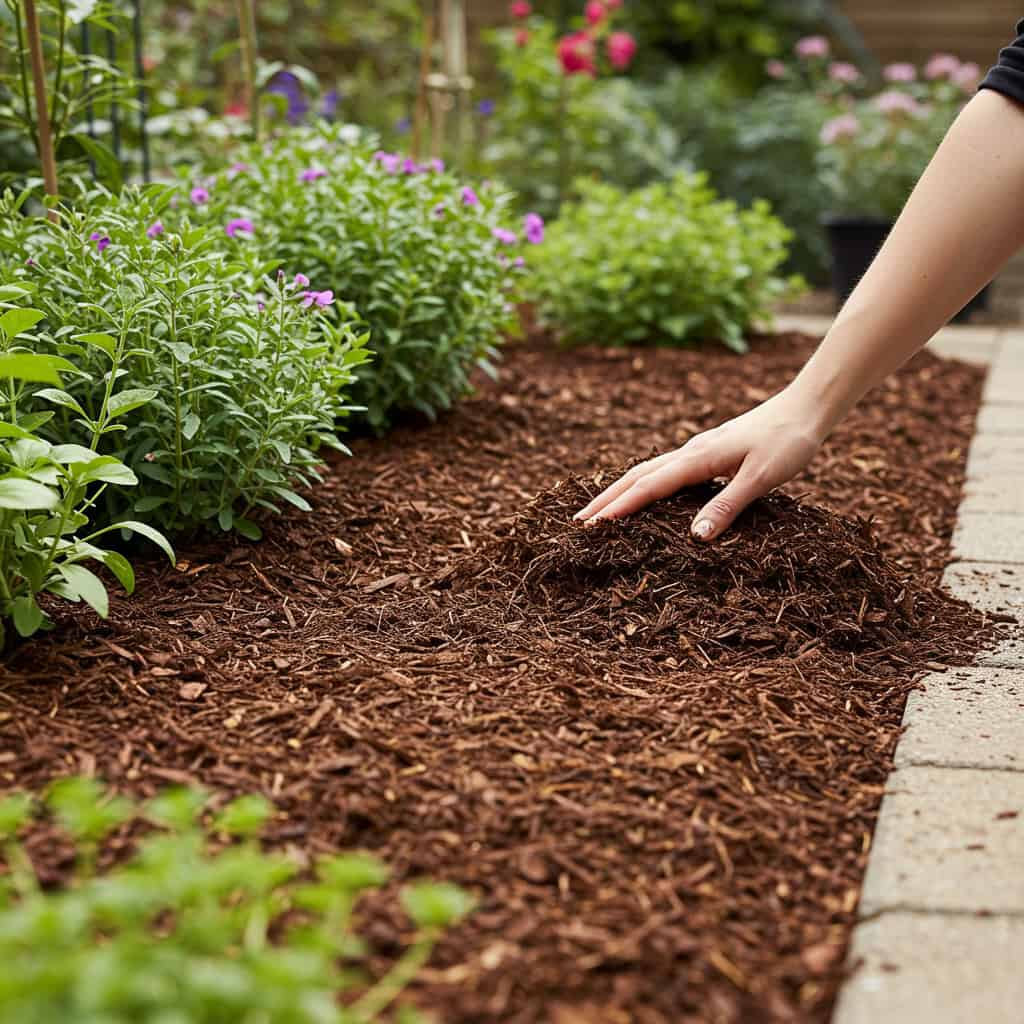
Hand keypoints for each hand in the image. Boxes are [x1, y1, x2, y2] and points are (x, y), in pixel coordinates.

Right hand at [574, 388, 827, 539]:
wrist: (807, 407)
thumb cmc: (789, 442)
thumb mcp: (762, 478)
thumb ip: (727, 505)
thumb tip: (694, 537)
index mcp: (698, 458)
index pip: (649, 487)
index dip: (618, 508)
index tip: (591, 527)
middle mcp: (691, 452)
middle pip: (636, 475)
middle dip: (606, 498)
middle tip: (577, 522)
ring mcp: (698, 449)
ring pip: (647, 470)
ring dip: (619, 489)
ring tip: (598, 509)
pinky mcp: (708, 451)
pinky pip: (663, 469)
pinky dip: (641, 482)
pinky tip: (643, 492)